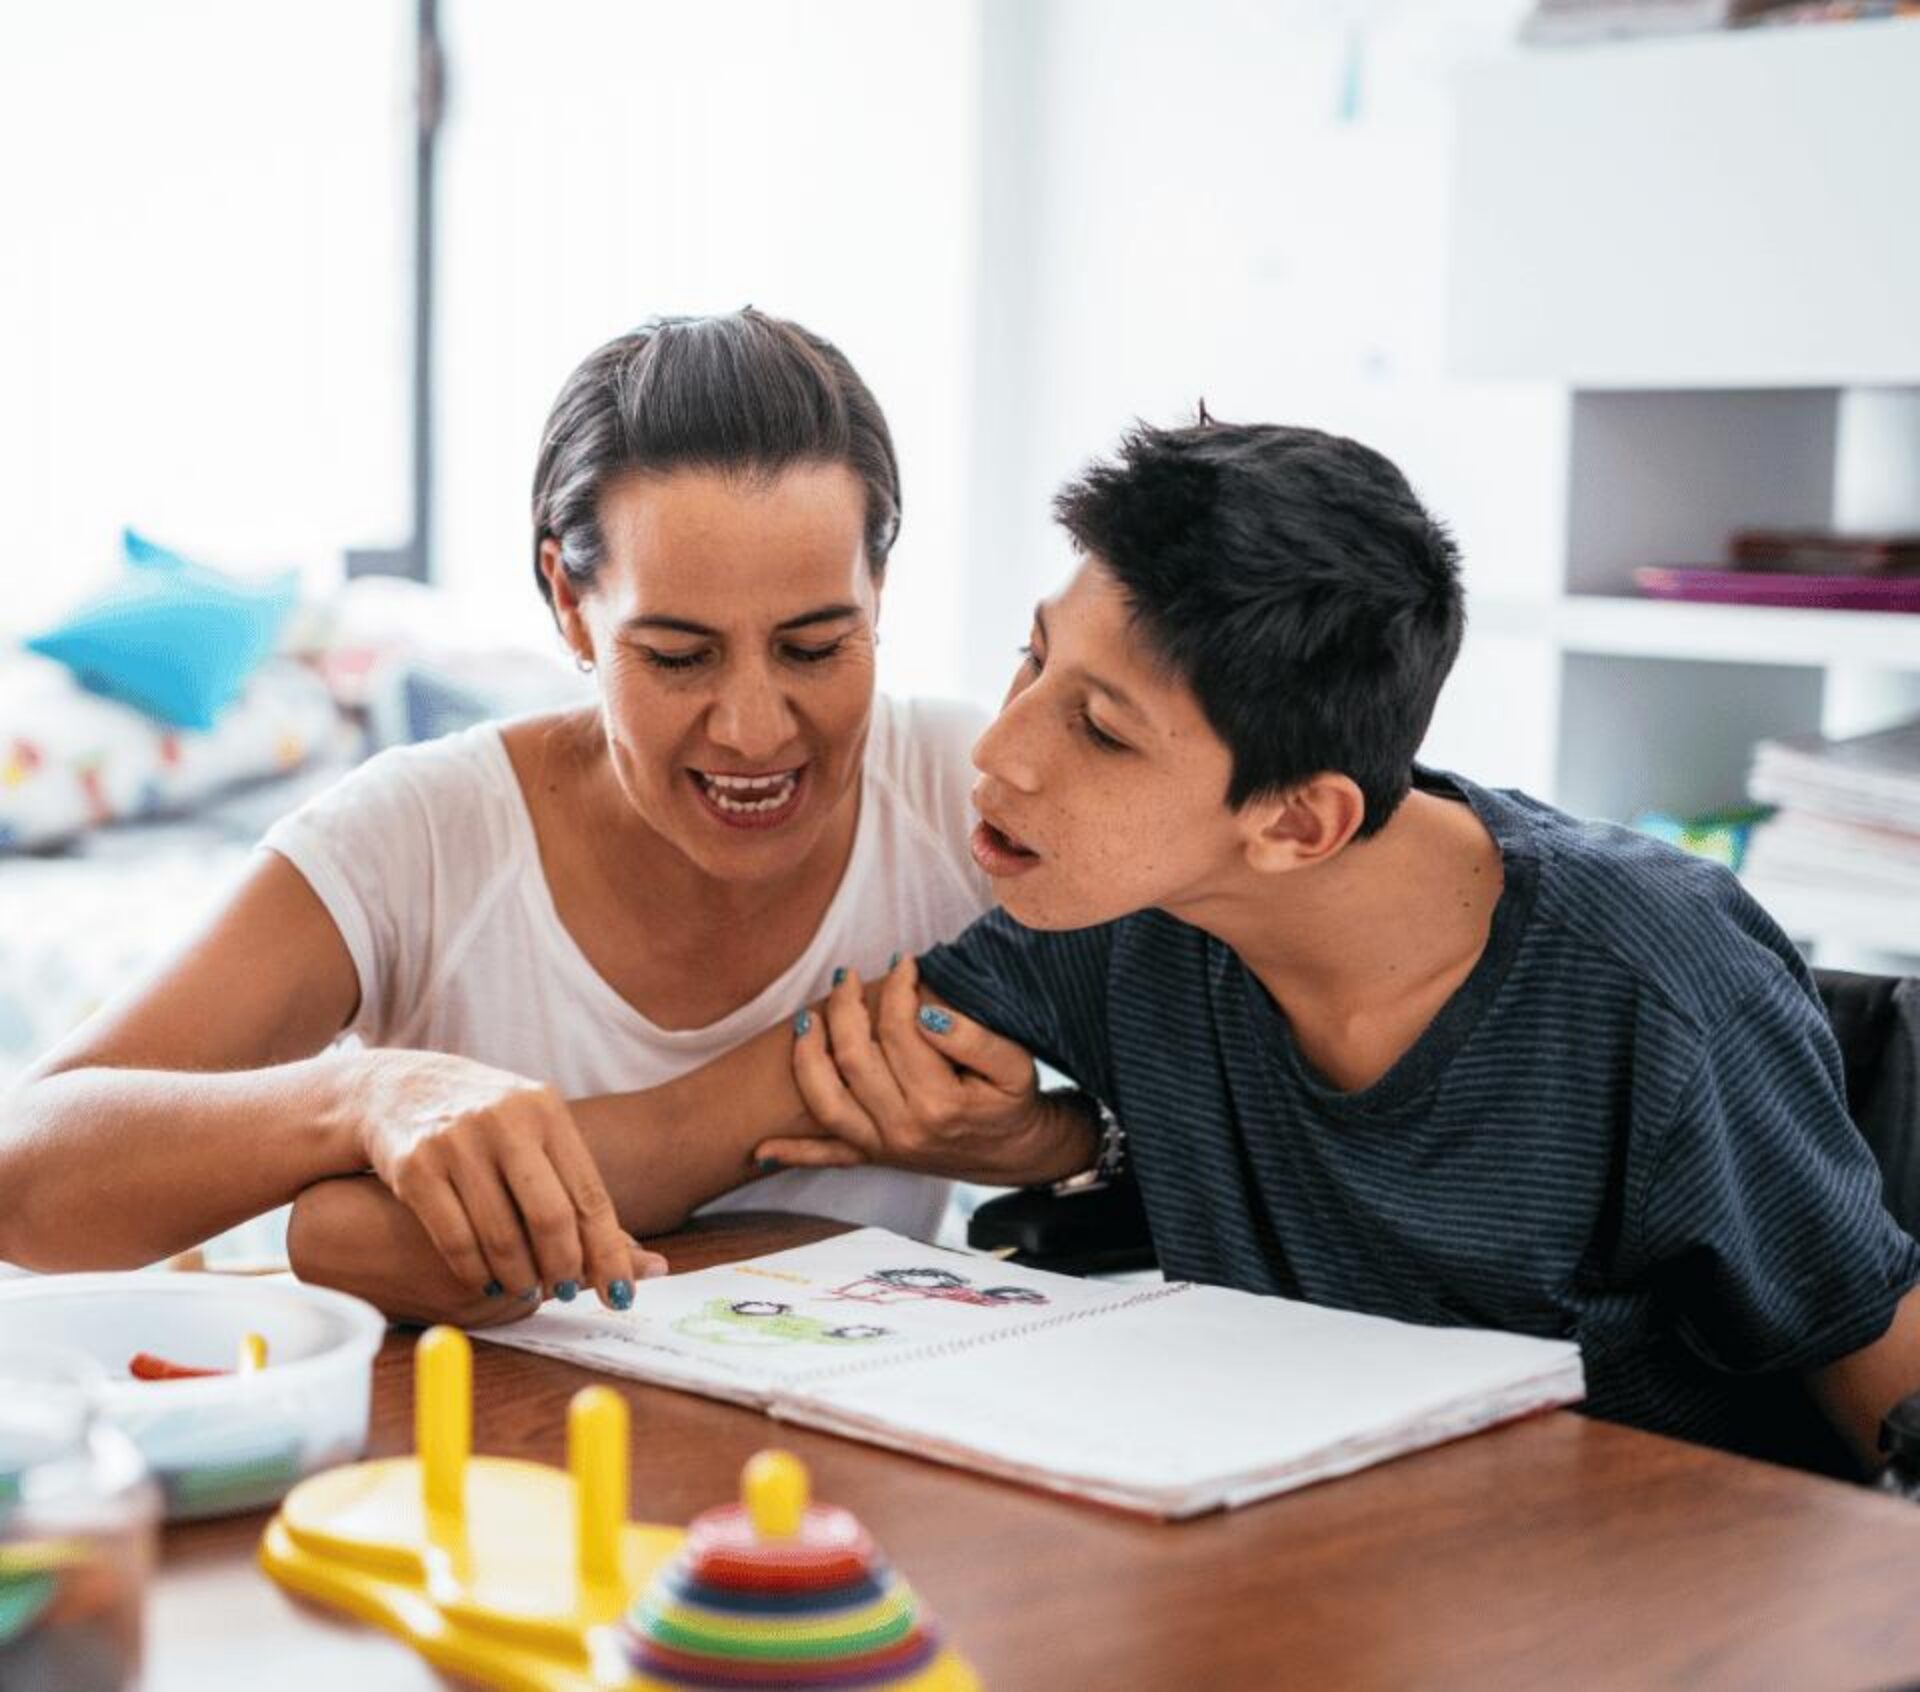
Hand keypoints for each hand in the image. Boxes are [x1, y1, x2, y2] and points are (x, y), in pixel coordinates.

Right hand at [347, 1049, 665, 1308]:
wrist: (399, 1089)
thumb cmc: (487, 1123)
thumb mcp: (535, 1131)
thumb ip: (576, 1187)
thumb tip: (639, 1261)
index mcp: (546, 1111)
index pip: (589, 1195)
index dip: (609, 1253)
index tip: (622, 1294)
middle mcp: (505, 1122)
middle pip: (550, 1218)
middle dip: (563, 1268)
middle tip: (566, 1292)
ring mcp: (457, 1142)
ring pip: (502, 1236)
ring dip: (520, 1277)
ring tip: (526, 1289)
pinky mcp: (415, 1167)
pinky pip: (456, 1241)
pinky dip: (477, 1272)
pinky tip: (486, 1281)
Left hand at [758, 957, 1092, 1182]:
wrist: (1017, 1153)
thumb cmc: (1013, 1102)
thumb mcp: (1014, 1065)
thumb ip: (973, 1037)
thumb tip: (924, 1012)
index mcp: (939, 1103)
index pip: (900, 1030)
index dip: (898, 988)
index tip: (904, 961)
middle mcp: (902, 1129)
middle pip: (854, 1057)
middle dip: (845, 1007)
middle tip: (846, 974)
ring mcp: (883, 1146)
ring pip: (826, 1100)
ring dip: (807, 1057)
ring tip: (806, 1017)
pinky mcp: (874, 1156)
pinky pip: (826, 1156)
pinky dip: (793, 1153)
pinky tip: (761, 1149)